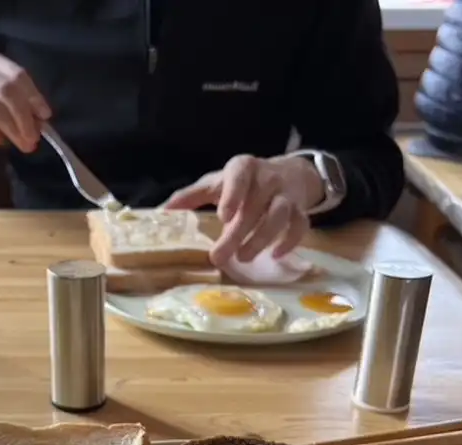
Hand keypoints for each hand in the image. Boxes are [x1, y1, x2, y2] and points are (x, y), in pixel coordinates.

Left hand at [163, 154, 324, 266]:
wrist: (290, 173)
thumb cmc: (244, 182)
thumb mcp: (217, 183)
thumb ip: (191, 196)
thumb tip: (160, 213)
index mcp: (243, 168)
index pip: (239, 176)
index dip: (232, 194)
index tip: (223, 216)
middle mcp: (267, 179)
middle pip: (254, 207)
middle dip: (237, 234)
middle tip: (219, 257)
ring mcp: (286, 195)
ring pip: (278, 216)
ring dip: (261, 239)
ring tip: (244, 258)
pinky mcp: (301, 211)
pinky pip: (300, 226)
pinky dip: (290, 241)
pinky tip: (275, 255)